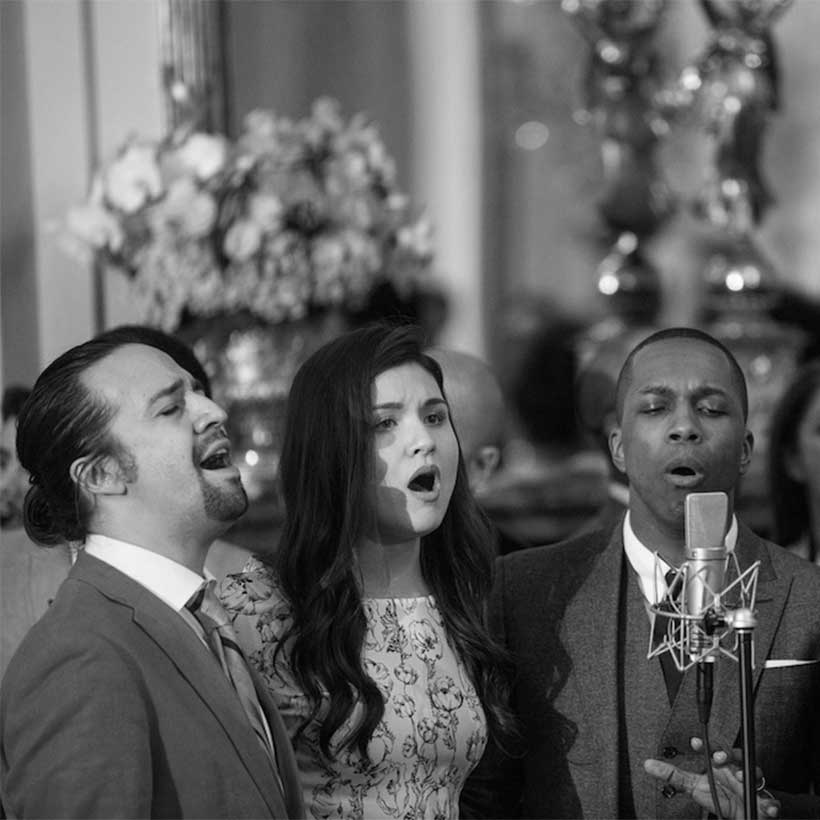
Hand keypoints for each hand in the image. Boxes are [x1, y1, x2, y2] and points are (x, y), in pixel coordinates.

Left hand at [644, 739, 779, 819]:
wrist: (742, 815)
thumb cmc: (719, 796)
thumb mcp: (693, 786)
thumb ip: (673, 775)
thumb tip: (648, 765)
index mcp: (718, 765)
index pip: (711, 750)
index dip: (704, 745)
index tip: (694, 742)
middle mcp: (734, 770)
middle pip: (733, 755)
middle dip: (726, 753)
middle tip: (718, 758)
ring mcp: (749, 784)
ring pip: (753, 772)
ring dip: (746, 772)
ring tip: (738, 775)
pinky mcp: (763, 803)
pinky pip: (770, 803)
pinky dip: (770, 805)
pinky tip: (767, 807)